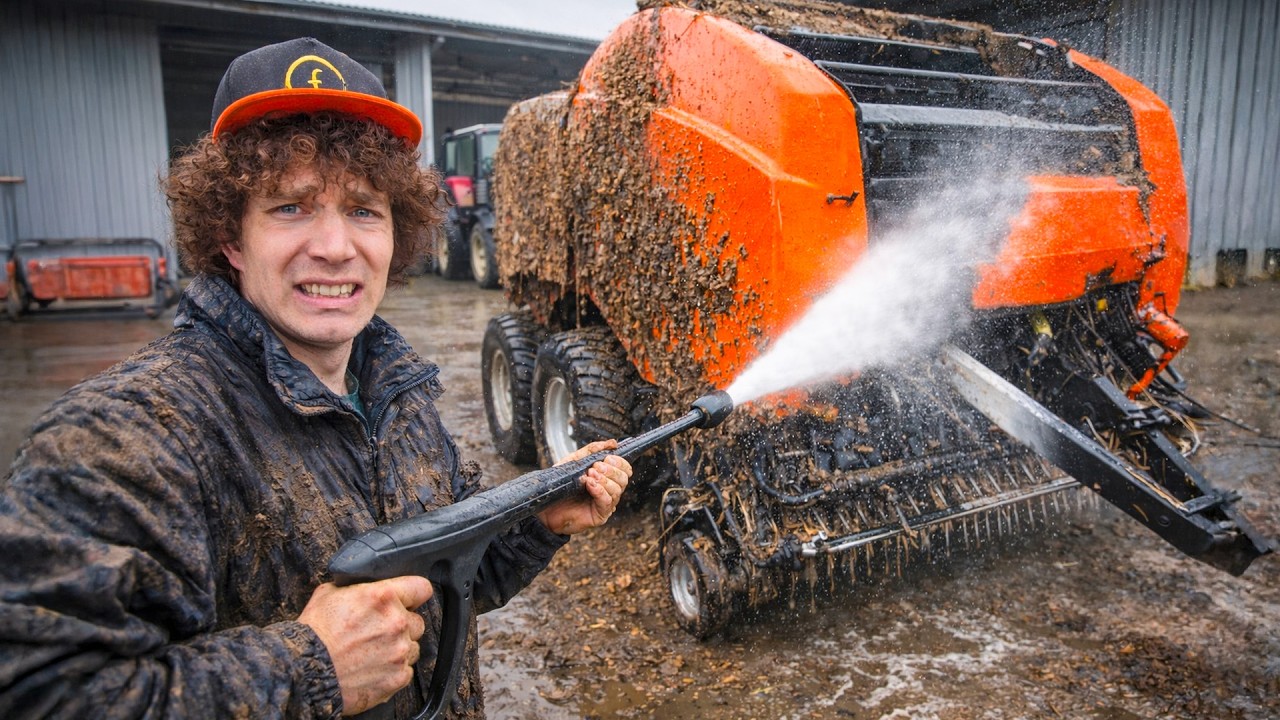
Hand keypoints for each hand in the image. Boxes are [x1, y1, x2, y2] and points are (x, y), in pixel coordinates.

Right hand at [298, 576, 432, 714]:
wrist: (303, 671)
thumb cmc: (313, 634)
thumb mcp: (330, 593)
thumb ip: (357, 588)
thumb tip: (364, 587)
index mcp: (382, 597)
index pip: (421, 588)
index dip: (414, 594)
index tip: (411, 600)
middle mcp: (396, 623)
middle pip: (417, 621)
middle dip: (402, 626)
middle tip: (379, 632)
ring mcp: (399, 651)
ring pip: (413, 647)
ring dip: (398, 649)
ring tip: (373, 653)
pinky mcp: (397, 677)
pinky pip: (406, 671)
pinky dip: (393, 671)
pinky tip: (372, 668)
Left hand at [537, 439, 631, 534]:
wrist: (545, 505)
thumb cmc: (560, 485)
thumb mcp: (575, 461)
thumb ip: (592, 451)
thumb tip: (613, 443)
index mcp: (606, 477)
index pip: (625, 469)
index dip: (619, 462)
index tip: (606, 458)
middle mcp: (609, 490)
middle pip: (624, 478)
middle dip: (611, 470)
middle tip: (595, 468)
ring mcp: (605, 504)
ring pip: (618, 490)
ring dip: (604, 480)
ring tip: (588, 476)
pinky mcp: (600, 516)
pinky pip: (607, 502)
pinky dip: (600, 490)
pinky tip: (590, 485)